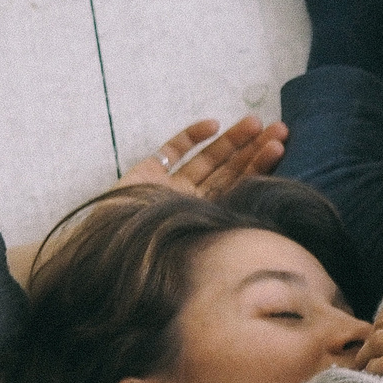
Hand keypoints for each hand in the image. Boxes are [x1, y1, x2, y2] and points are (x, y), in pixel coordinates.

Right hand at [12, 117, 288, 287]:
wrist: (101, 259)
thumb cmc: (148, 261)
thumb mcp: (199, 251)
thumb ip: (228, 244)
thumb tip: (275, 251)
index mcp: (209, 221)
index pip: (241, 189)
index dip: (260, 167)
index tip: (280, 147)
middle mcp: (193, 204)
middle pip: (229, 172)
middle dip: (252, 149)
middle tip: (278, 129)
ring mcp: (171, 188)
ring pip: (207, 159)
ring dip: (230, 140)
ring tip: (255, 122)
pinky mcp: (147, 175)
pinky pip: (172, 151)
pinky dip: (190, 137)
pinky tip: (212, 124)